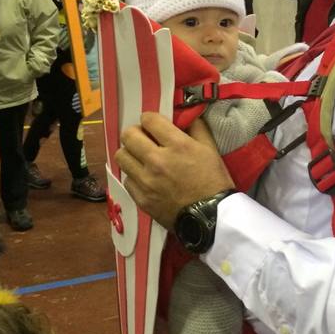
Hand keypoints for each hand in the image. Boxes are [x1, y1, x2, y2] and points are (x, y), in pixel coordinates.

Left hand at [116, 112, 233, 229]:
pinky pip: (126, 179)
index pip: (149, 119)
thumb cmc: (213, 180)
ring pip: (121, 156)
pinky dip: (134, 176)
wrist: (210, 217)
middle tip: (143, 139)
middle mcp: (157, 160)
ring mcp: (146, 180)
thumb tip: (183, 116)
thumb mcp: (210, 149)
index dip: (150, 119)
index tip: (153, 124)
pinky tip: (145, 178)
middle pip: (128, 135)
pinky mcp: (140, 198)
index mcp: (176, 145)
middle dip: (135, 133)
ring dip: (130, 153)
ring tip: (140, 158)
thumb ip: (196, 128)